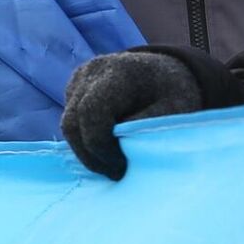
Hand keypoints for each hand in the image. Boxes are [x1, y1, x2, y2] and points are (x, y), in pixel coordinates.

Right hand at [61, 48, 210, 179]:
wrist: (169, 73)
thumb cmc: (174, 96)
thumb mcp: (173, 112)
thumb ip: (145, 129)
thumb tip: (120, 151)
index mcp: (121, 72)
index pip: (92, 112)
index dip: (99, 146)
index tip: (120, 167)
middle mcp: (95, 70)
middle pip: (73, 121)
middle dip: (91, 155)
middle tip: (116, 173)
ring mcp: (81, 77)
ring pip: (68, 124)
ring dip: (87, 149)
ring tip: (114, 164)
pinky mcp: (75, 87)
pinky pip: (70, 120)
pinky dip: (85, 139)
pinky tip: (108, 147)